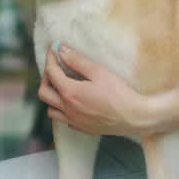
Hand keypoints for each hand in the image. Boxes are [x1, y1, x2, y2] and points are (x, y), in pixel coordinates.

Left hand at [38, 43, 159, 135]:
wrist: (134, 117)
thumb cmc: (119, 93)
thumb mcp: (99, 71)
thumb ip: (77, 60)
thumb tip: (61, 50)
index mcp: (70, 93)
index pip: (51, 73)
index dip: (50, 59)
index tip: (54, 51)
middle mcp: (67, 109)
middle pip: (44, 93)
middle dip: (45, 78)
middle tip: (55, 69)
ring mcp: (74, 121)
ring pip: (50, 110)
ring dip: (51, 97)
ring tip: (61, 87)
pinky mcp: (82, 129)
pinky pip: (64, 120)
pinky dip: (62, 110)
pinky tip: (73, 103)